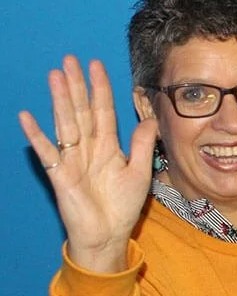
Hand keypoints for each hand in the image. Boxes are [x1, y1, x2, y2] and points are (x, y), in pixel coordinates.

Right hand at [19, 56, 157, 272]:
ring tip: (55, 76)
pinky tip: (26, 117)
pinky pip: (47, 152)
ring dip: (60, 100)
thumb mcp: (139, 172)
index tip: (96, 65)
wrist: (108, 235)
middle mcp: (88, 148)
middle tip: (70, 60)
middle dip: (77, 85)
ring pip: (65, 123)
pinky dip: (37, 135)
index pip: (103, 110)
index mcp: (108, 146)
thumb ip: (141, 145)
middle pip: (81, 111)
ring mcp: (72, 159)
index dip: (100, 88)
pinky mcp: (60, 175)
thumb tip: (150, 118)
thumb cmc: (122, 206)